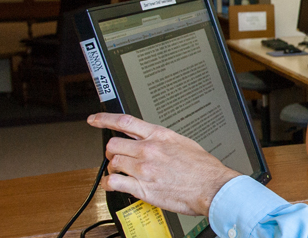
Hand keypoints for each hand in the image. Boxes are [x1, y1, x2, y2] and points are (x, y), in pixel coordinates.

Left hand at [87, 113, 240, 216]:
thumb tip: (156, 140)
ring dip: (113, 169)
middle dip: (111, 151)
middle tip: (116, 157)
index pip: (125, 122)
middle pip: (113, 144)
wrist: (212, 187)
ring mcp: (144, 169)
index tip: (95, 120)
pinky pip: (114, 183)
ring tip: (120, 173)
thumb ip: (165, 141)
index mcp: (160, 136)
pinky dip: (110, 185)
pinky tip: (115, 185)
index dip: (105, 119)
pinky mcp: (142, 188)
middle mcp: (149, 150)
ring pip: (112, 164)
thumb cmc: (204, 169)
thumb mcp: (185, 143)